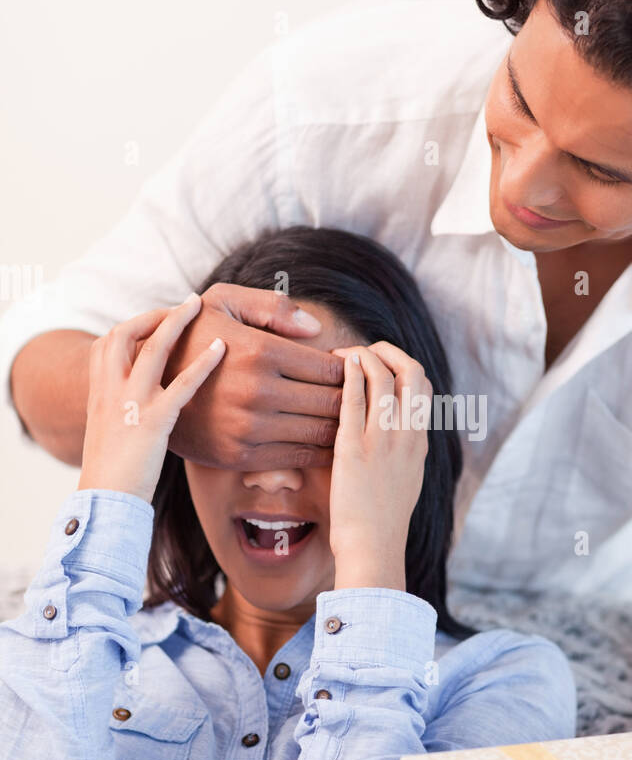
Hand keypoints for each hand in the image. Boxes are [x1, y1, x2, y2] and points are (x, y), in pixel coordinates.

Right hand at [78, 295, 226, 502]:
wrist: (105, 500)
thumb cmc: (115, 473)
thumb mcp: (113, 432)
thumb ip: (126, 409)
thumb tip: (148, 399)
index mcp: (98, 392)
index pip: (108, 341)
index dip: (135, 324)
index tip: (160, 317)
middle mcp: (109, 391)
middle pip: (124, 334)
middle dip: (154, 314)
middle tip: (186, 304)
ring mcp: (130, 404)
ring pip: (151, 349)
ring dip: (176, 322)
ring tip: (199, 305)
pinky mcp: (153, 423)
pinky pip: (180, 385)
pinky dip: (202, 363)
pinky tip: (221, 349)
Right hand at [163, 283, 343, 469]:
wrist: (144, 386)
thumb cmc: (193, 336)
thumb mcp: (224, 302)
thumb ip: (273, 307)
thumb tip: (316, 328)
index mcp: (258, 351)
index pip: (330, 368)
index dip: (349, 370)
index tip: (350, 369)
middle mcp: (256, 391)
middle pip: (332, 403)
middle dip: (352, 399)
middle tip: (358, 395)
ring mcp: (249, 428)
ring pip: (321, 432)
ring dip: (342, 426)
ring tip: (348, 417)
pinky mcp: (241, 456)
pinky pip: (299, 457)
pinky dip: (320, 450)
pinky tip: (324, 439)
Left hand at [328, 342, 431, 589]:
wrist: (373, 546)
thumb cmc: (382, 519)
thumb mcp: (406, 479)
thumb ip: (403, 450)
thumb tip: (392, 432)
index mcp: (420, 441)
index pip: (423, 386)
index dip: (403, 365)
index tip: (381, 365)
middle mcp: (407, 434)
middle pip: (412, 371)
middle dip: (388, 351)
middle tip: (364, 352)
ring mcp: (383, 440)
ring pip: (382, 377)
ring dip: (363, 356)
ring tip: (342, 356)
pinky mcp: (354, 448)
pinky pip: (353, 398)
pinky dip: (348, 375)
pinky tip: (338, 367)